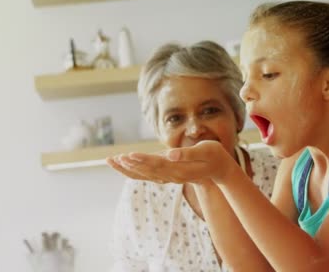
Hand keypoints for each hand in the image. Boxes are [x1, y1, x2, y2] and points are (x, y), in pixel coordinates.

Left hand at [106, 140, 237, 184]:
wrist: (218, 170)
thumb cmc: (214, 156)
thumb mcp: (206, 151)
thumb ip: (188, 154)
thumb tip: (170, 154)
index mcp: (180, 169)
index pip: (158, 165)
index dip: (142, 160)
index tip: (129, 155)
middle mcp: (172, 176)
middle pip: (146, 172)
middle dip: (129, 165)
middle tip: (113, 159)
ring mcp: (168, 177)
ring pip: (143, 175)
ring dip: (126, 169)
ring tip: (110, 161)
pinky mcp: (166, 175)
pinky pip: (146, 175)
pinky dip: (133, 171)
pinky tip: (122, 165)